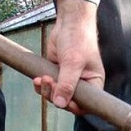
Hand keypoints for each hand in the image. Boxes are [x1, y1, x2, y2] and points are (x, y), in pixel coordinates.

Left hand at [33, 0, 104, 114]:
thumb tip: (60, 104)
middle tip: (50, 82)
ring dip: (46, 91)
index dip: (74, 107)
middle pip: (68, 102)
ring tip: (42, 78)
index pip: (86, 105)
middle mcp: (82, 84)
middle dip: (56, 95)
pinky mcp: (57, 74)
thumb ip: (67, 84)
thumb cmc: (79, 40)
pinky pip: (48, 87)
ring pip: (55, 95)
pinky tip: (37, 79)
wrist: (69, 23)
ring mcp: (68, 80)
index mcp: (94, 84)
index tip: (63, 101)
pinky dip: (41, 85)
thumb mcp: (73, 63)